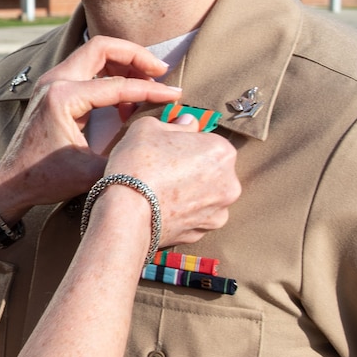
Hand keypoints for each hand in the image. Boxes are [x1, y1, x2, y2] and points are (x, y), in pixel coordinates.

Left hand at [0, 37, 180, 219]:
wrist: (11, 184)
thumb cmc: (47, 179)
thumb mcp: (94, 171)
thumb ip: (129, 150)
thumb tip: (163, 135)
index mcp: (63, 97)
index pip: (117, 85)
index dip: (150, 89)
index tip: (174, 94)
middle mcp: (54, 81)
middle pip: (102, 47)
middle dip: (136, 56)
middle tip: (160, 71)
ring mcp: (51, 81)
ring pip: (94, 54)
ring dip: (123, 64)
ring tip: (146, 85)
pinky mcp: (52, 88)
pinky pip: (86, 68)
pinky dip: (109, 75)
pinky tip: (124, 101)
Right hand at [100, 115, 239, 247]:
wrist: (126, 212)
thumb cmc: (138, 164)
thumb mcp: (148, 127)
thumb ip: (175, 123)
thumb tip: (188, 123)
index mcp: (222, 152)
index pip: (208, 141)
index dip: (187, 144)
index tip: (169, 149)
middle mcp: (230, 183)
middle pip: (211, 170)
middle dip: (193, 169)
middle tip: (164, 170)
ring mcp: (218, 212)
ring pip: (205, 196)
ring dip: (190, 193)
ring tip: (161, 192)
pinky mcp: (202, 233)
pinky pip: (194, 218)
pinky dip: (182, 214)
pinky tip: (162, 209)